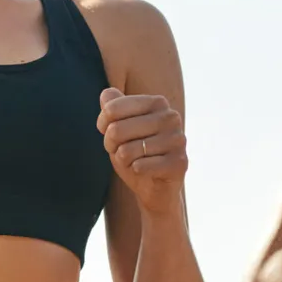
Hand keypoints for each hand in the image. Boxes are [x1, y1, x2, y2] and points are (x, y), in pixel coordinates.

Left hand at [98, 87, 186, 216]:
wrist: (155, 188)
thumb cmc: (135, 154)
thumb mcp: (119, 128)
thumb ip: (113, 108)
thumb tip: (106, 93)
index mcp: (157, 103)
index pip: (112, 108)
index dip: (103, 125)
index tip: (107, 132)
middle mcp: (171, 117)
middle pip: (117, 130)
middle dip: (110, 145)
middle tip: (119, 151)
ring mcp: (177, 140)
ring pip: (126, 151)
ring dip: (123, 160)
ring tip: (133, 161)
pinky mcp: (179, 163)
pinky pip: (140, 166)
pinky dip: (135, 171)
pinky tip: (143, 170)